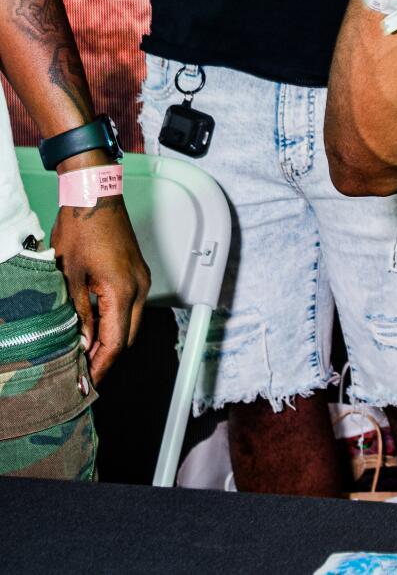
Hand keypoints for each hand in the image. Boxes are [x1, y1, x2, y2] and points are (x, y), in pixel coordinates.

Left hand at [49, 191, 149, 383]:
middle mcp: (140, 288)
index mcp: (123, 290)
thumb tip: (82, 341)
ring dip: (111, 340)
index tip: (88, 383)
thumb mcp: (69, 275)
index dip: (101, 366)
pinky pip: (132, 307)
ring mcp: (142, 280)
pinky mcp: (138, 274)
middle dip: (107, 358)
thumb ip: (78, 312)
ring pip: (131, 324)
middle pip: (128, 338)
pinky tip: (96, 328)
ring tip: (85, 354)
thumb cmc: (82, 229)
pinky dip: (116, 323)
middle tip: (83, 374)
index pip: (116, 342)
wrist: (96, 197)